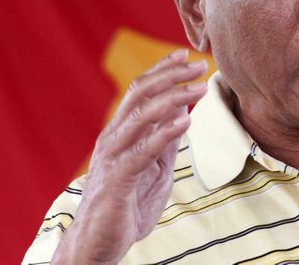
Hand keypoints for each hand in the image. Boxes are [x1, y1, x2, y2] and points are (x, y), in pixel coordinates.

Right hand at [52, 49, 208, 263]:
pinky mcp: (117, 179)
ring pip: (141, 116)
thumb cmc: (127, 206)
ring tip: (200, 87)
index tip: (185, 54)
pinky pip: (142, 151)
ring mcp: (113, 157)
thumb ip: (164, 141)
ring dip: (174, 97)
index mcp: (120, 133)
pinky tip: (185, 121)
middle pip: (139, 94)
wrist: (98, 245)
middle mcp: (113, 138)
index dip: (161, 70)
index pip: (139, 90)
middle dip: (171, 76)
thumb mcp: (154, 168)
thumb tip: (182, 111)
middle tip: (199, 64)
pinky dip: (165, 133)